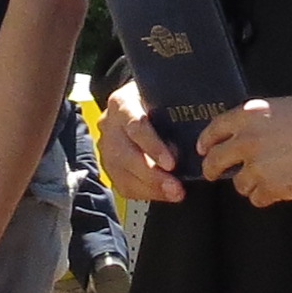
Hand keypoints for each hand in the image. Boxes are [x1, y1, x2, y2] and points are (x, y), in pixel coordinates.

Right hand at [97, 82, 184, 204]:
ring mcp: (105, 146)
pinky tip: (163, 194)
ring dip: (150, 188)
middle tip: (175, 187)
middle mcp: (109, 125)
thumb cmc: (156, 101)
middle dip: (152, 175)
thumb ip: (173, 117)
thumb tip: (185, 145)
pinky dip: (145, 192)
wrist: (139, 103)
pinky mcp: (108, 164)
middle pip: (126, 154)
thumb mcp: (165, 99)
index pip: (135, 126)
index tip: (171, 164)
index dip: (153, 147)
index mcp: (122, 103)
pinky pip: (122, 184)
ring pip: (122, 173)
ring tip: (174, 193)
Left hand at [191, 95, 291, 207]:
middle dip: (211, 170)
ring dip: (249, 182)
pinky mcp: (273, 187)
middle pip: (215, 162)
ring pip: (239, 185)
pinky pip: (258, 199)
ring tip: (270, 175)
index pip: (213, 130)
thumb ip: (253, 122)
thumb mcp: (277, 106)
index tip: (203, 150)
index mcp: (247, 116)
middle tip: (213, 174)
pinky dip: (266, 195)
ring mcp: (258, 166)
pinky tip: (281, 184)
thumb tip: (237, 139)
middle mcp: (246, 141)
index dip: (206, 142)